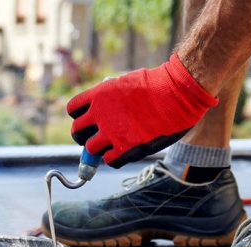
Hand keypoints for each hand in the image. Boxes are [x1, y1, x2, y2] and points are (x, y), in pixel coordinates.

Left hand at [67, 54, 217, 167]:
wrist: (177, 94)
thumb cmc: (158, 85)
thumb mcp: (126, 83)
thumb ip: (110, 98)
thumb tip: (103, 111)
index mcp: (98, 94)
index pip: (73, 109)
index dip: (80, 116)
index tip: (89, 119)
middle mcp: (100, 114)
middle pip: (77, 132)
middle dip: (84, 136)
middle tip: (95, 137)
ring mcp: (111, 132)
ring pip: (91, 149)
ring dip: (99, 149)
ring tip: (112, 145)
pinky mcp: (125, 148)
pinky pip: (109, 160)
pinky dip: (114, 158)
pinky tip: (123, 152)